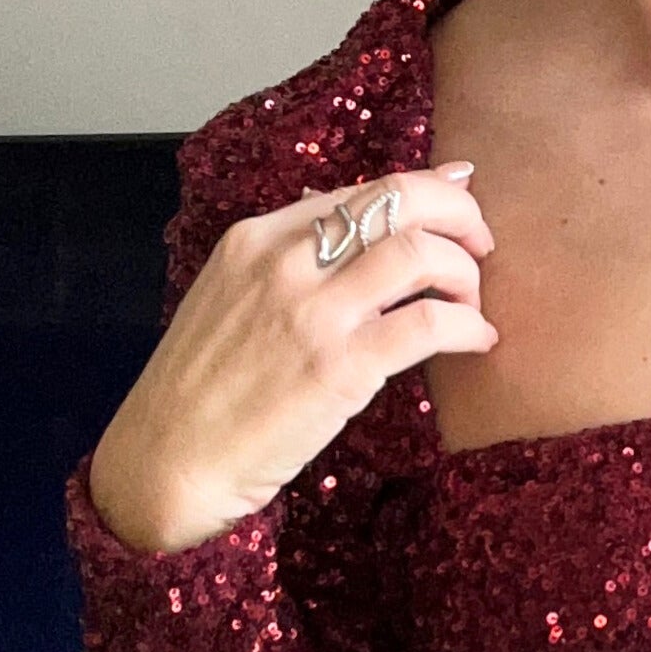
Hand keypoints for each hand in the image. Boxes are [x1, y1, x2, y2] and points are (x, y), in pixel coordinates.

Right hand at [88, 161, 496, 553]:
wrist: (169, 462)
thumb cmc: (201, 392)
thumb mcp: (228, 300)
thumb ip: (286, 263)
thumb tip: (351, 227)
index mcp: (255, 238)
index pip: (361, 189)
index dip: (424, 189)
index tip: (459, 201)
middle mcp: (284, 262)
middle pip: (398, 201)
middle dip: (459, 214)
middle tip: (481, 245)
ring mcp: (312, 313)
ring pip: (420, 253)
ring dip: (466, 272)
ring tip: (473, 304)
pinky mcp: (340, 367)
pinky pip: (430, 323)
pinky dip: (468, 326)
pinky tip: (477, 341)